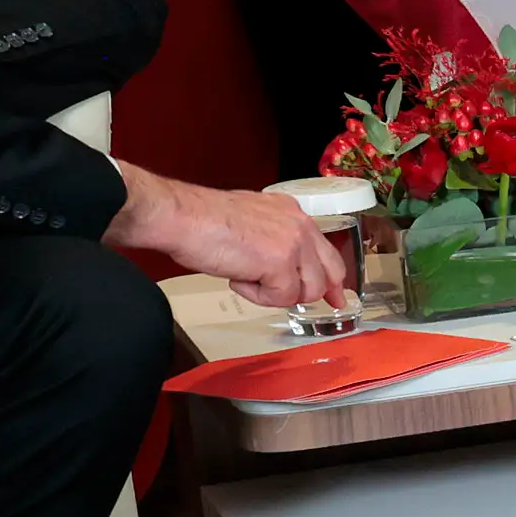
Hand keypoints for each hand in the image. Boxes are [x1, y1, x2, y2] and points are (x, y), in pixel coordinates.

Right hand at [104, 159, 344, 308]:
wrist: (181, 217)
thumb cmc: (201, 221)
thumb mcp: (250, 224)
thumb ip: (273, 242)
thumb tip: (281, 269)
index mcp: (292, 213)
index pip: (325, 250)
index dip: (330, 278)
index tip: (334, 295)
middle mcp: (299, 225)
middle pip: (329, 273)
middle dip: (315, 293)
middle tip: (307, 303)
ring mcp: (293, 243)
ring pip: (307, 290)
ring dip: (276, 294)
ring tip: (246, 278)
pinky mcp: (280, 262)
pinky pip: (282, 297)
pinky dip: (258, 297)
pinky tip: (238, 279)